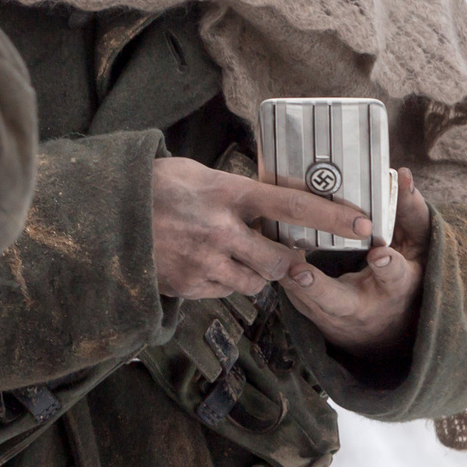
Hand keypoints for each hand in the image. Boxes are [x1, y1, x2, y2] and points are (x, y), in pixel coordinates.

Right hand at [151, 156, 371, 300]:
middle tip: (286, 253)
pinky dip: (224, 283)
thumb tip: (267, 198)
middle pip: (280, 260)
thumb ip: (233, 188)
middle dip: (288, 261)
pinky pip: (223, 293)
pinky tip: (207, 265)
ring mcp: (203, 263)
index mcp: (225, 193)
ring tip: (239, 258)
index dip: (333, 216)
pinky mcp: (187, 286)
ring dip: (257, 275)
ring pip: (255, 284)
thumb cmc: (151, 187)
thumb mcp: (195, 173)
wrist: (102, 216)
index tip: (365, 224)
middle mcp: (219, 231)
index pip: (293, 204)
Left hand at [282, 169, 432, 362]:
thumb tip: (402, 175)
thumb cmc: (402, 274)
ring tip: (267, 261)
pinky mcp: (313, 317)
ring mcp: (335, 316)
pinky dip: (278, 281)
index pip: (394, 277)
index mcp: (396, 287)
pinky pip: (293, 300)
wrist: (385, 328)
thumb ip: (410, 213)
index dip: (388, 266)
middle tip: (299, 271)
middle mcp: (364, 306)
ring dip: (287, 284)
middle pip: (339, 301)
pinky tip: (261, 258)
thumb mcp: (417, 247)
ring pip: (307, 303)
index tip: (379, 254)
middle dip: (318, 288)